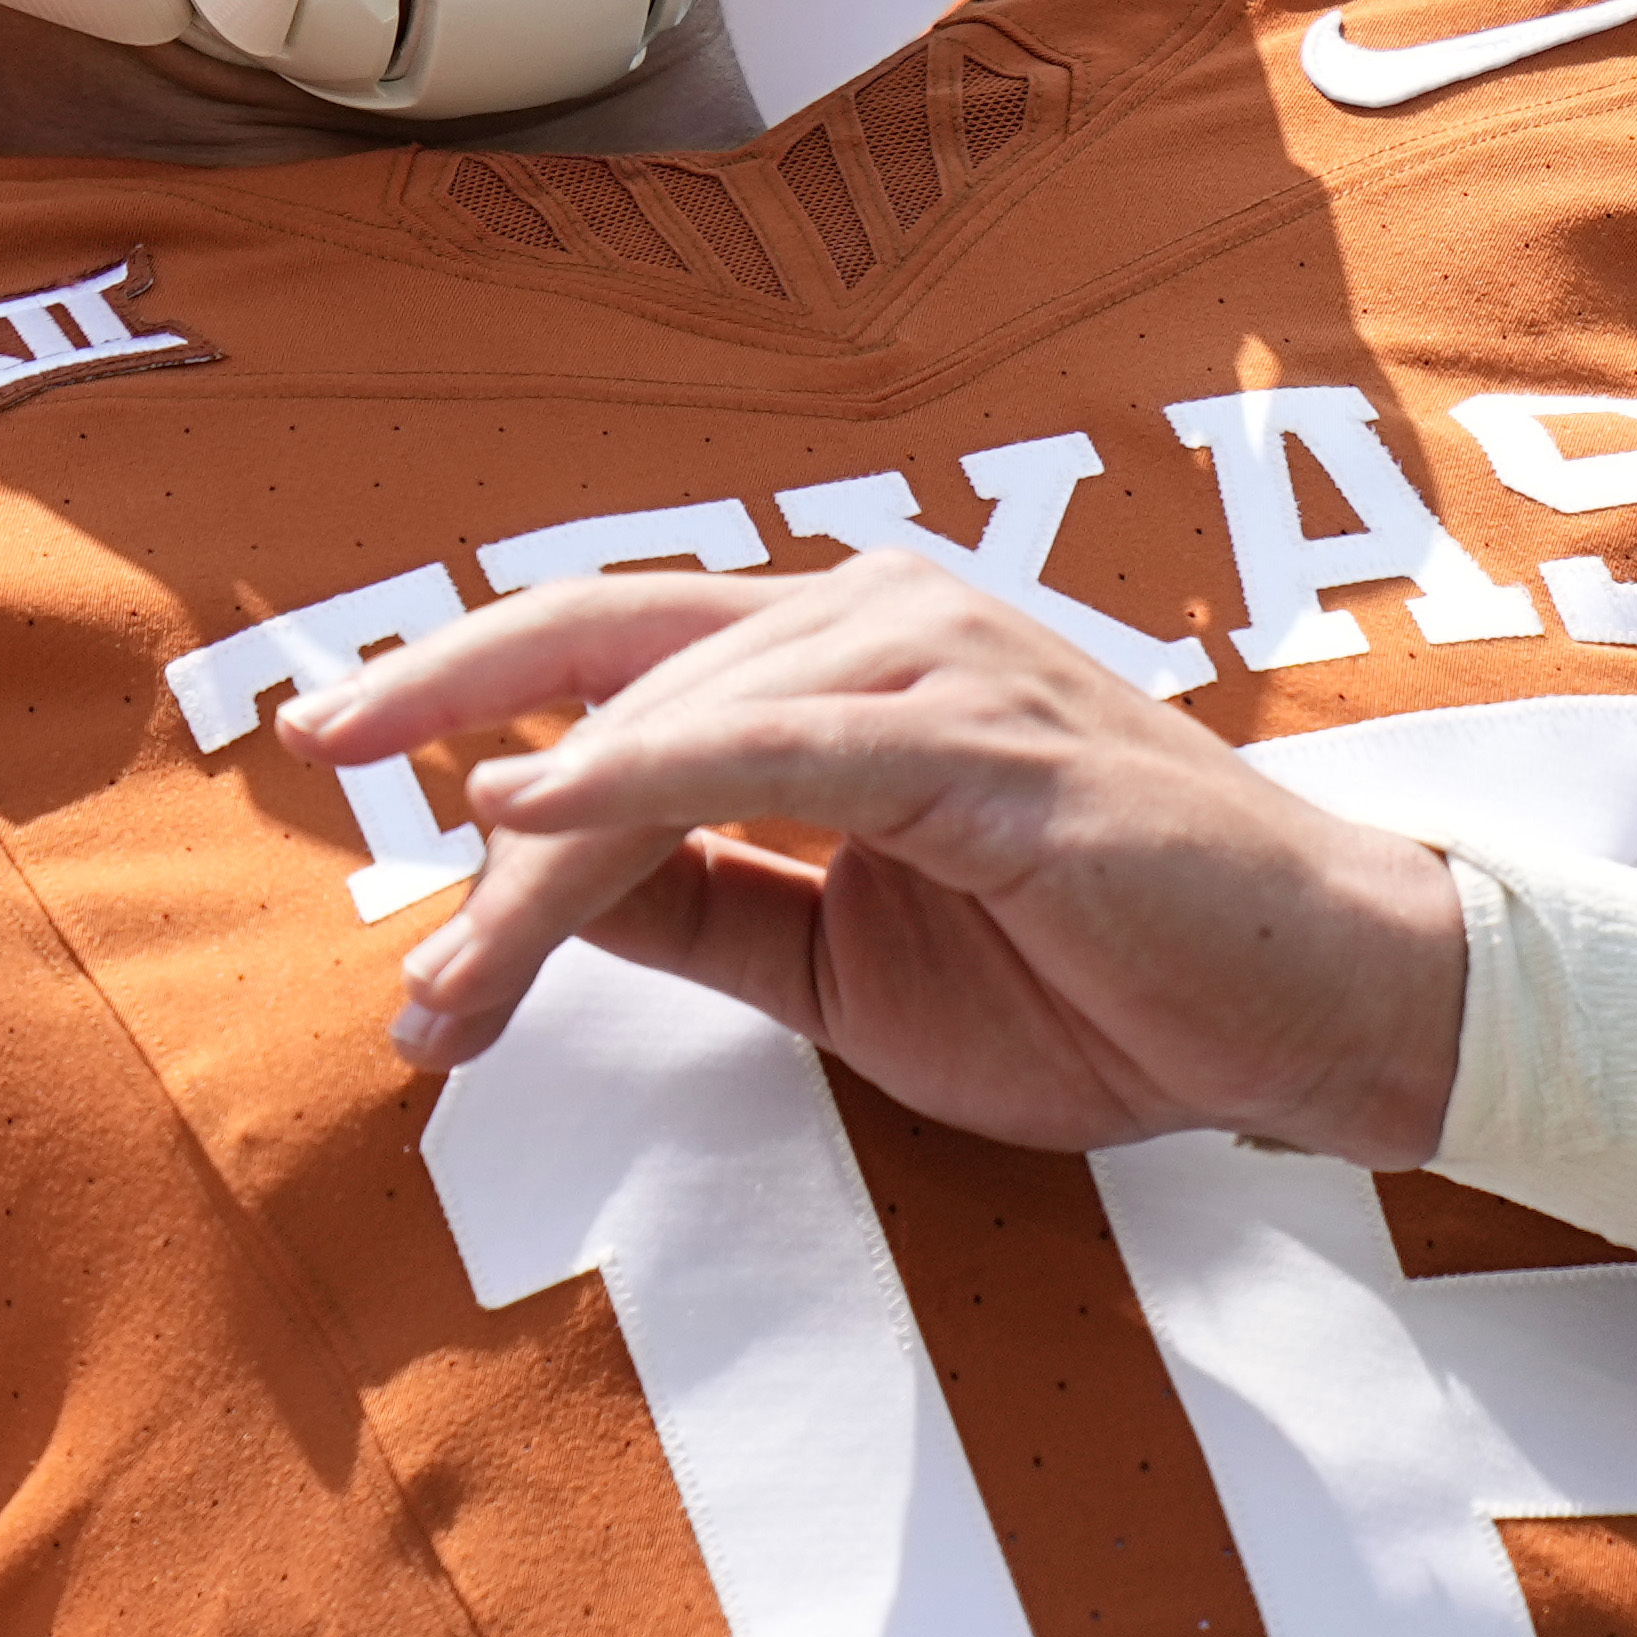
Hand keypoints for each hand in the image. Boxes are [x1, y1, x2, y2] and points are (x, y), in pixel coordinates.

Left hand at [284, 560, 1467, 1162]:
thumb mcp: (843, 961)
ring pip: (673, 724)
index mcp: (849, 657)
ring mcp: (940, 667)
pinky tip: (531, 813)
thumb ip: (699, 908)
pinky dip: (641, 772)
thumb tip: (527, 881)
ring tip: (441, 980)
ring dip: (532, 851)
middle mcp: (885, 621)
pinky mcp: (989, 749)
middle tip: (320, 763)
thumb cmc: (1103, 979)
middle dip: (451, 706)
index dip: (471, 684)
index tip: (343, 756)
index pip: (619, 647)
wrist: (1316, 1014)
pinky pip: (778, 748)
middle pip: (613, 646)